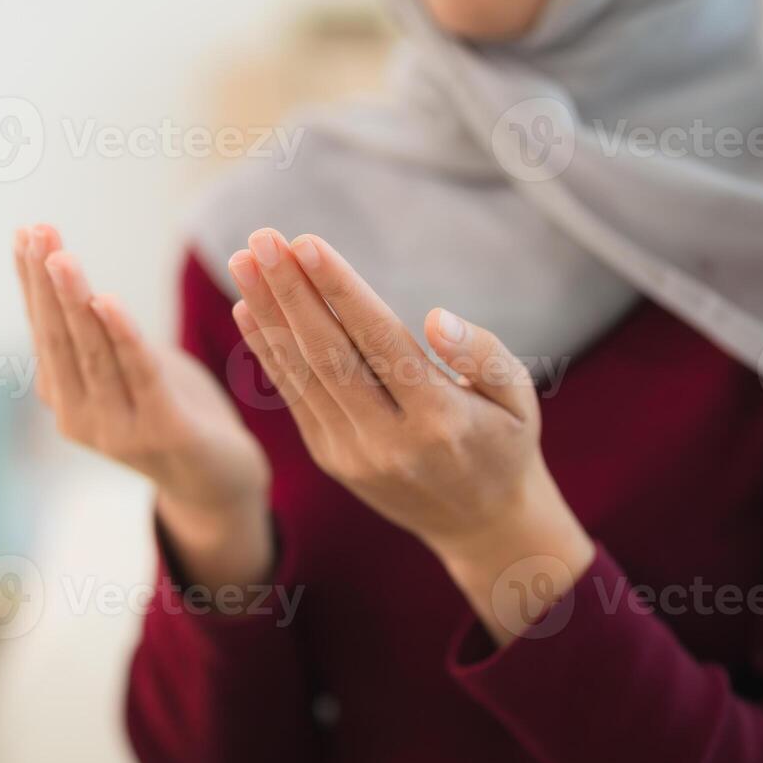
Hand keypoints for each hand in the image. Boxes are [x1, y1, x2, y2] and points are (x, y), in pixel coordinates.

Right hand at [14, 224, 273, 589]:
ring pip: (92, 352)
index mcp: (67, 400)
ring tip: (60, 257)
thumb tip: (58, 288)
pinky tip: (106, 300)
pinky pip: (140, 374)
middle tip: (36, 233)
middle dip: (46, 283)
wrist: (221, 485)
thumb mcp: (128, 370)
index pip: (44, 331)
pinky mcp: (163, 432)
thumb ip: (96, 340)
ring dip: (74, 301)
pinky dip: (122, 335)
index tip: (23, 232)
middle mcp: (81, 418)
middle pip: (60, 338)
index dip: (32, 283)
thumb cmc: (173, 414)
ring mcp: (118, 430)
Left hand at [225, 228, 595, 642]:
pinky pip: (294, 397)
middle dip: (291, 292)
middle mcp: (390, 440)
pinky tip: (247, 310)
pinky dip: (268, 351)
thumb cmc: (504, 442)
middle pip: (329, 354)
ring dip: (267, 314)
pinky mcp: (332, 458)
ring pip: (302, 374)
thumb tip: (436, 317)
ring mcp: (354, 453)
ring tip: (242, 261)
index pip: (380, 340)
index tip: (306, 242)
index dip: (340, 290)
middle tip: (262, 237)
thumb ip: (484, 354)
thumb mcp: (519, 398)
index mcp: (441, 419)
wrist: (480, 524)